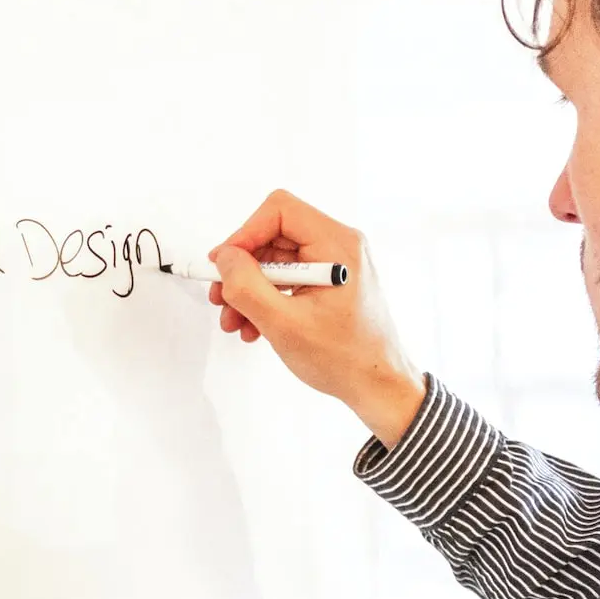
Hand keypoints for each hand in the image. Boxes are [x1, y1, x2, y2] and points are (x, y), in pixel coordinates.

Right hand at [209, 190, 426, 447]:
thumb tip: (225, 259)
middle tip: (222, 296)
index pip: (279, 211)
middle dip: (243, 270)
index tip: (225, 264)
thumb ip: (247, 286)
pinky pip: (287, 278)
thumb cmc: (346, 359)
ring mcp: (335, 265)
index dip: (244, 234)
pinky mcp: (329, 283)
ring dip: (249, 289)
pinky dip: (266, 299)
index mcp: (338, 245)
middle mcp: (339, 247)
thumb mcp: (284, 323)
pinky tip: (254, 325)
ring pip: (276, 260)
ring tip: (236, 320)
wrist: (377, 387)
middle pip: (273, 235)